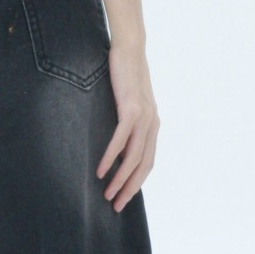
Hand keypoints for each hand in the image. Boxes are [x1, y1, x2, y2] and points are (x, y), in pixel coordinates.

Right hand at [96, 42, 159, 212]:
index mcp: (153, 124)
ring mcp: (144, 117)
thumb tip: (116, 140)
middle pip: (143, 166)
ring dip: (120, 179)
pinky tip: (102, 170)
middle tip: (115, 206)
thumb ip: (128, 119)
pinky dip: (111, 158)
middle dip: (129, 189)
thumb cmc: (126, 72)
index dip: (136, 183)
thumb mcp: (130, 100)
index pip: (147, 162)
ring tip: (107, 194)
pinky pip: (121, 140)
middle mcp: (152, 124)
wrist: (130, 48)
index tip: (123, 198)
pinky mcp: (132, 109)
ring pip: (133, 158)